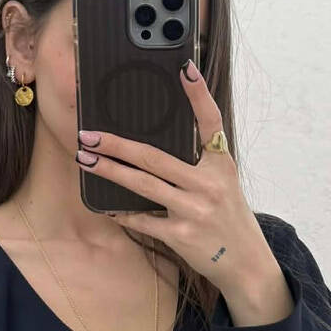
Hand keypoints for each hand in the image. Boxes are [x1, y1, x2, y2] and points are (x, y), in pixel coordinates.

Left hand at [75, 61, 285, 311]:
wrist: (246, 263)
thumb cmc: (228, 218)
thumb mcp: (223, 183)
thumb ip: (198, 163)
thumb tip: (152, 148)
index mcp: (221, 164)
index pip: (211, 121)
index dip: (198, 95)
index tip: (185, 68)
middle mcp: (209, 184)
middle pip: (154, 157)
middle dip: (116, 144)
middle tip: (88, 134)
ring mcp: (194, 210)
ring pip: (143, 185)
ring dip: (109, 171)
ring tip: (85, 160)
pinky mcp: (182, 236)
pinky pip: (144, 220)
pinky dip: (124, 214)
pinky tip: (107, 207)